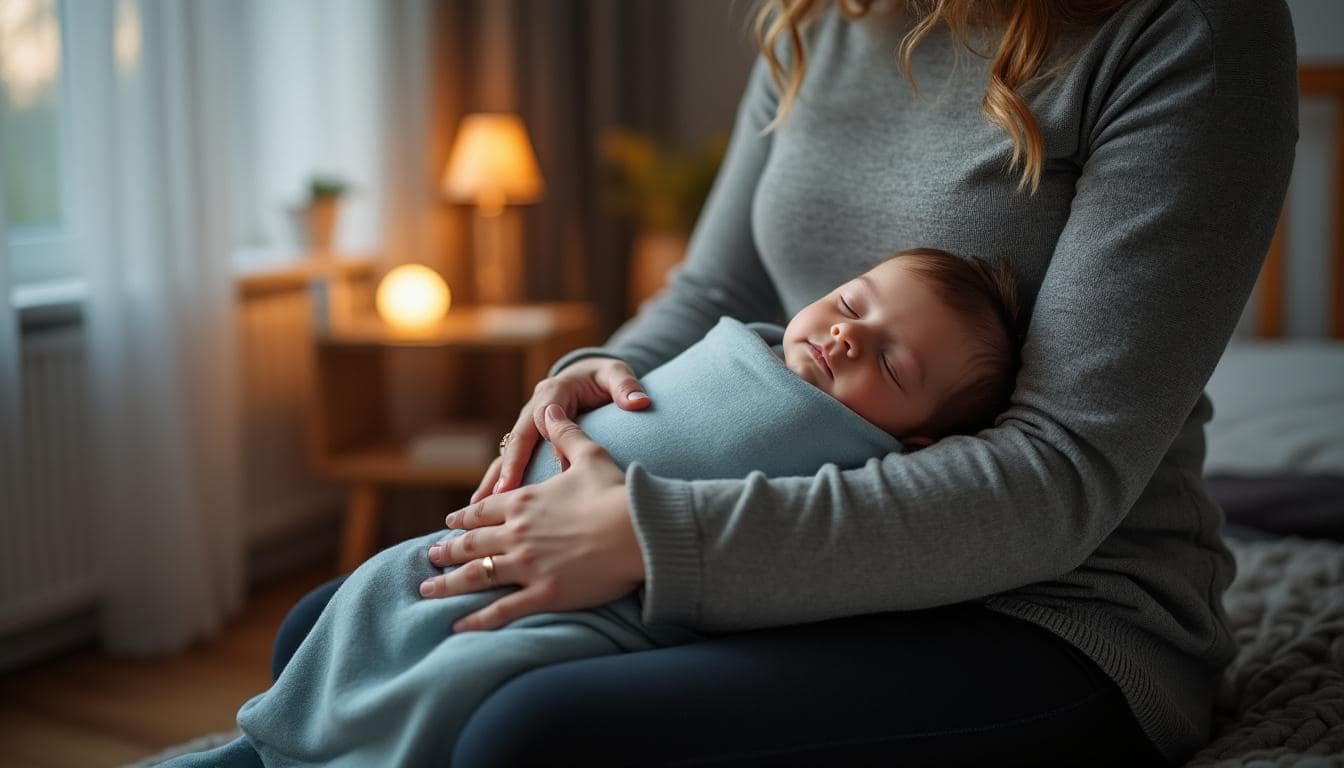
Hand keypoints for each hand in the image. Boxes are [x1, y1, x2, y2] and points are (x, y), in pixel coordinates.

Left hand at [422, 405, 646, 631]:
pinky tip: (457, 626)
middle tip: (429, 555)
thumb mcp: (590, 454)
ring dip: (447, 583)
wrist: (640, 531)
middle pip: (471, 544)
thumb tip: (549, 407)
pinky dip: (476, 619)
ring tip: (427, 589)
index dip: (463, 518)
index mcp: (524, 502)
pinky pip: (501, 610)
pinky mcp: (543, 594)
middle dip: (446, 550)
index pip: (483, 511)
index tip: (449, 524)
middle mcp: (517, 533)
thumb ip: (565, 431)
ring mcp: (527, 566)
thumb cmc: (617, 493)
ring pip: (476, 576)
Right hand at [471, 357, 649, 503]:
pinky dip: (498, 483)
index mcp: (553, 392)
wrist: (589, 376)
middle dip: (507, 468)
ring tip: (478, 508)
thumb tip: (639, 401)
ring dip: (493, 480)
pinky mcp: (528, 441)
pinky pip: (509, 462)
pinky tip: (485, 508)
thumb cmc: (603, 378)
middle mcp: (534, 409)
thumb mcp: (616, 374)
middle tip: (499, 496)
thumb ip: (626, 386)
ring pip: (506, 454)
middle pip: (517, 439)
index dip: (539, 446)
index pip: (541, 419)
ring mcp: (528, 426)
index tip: (547, 470)